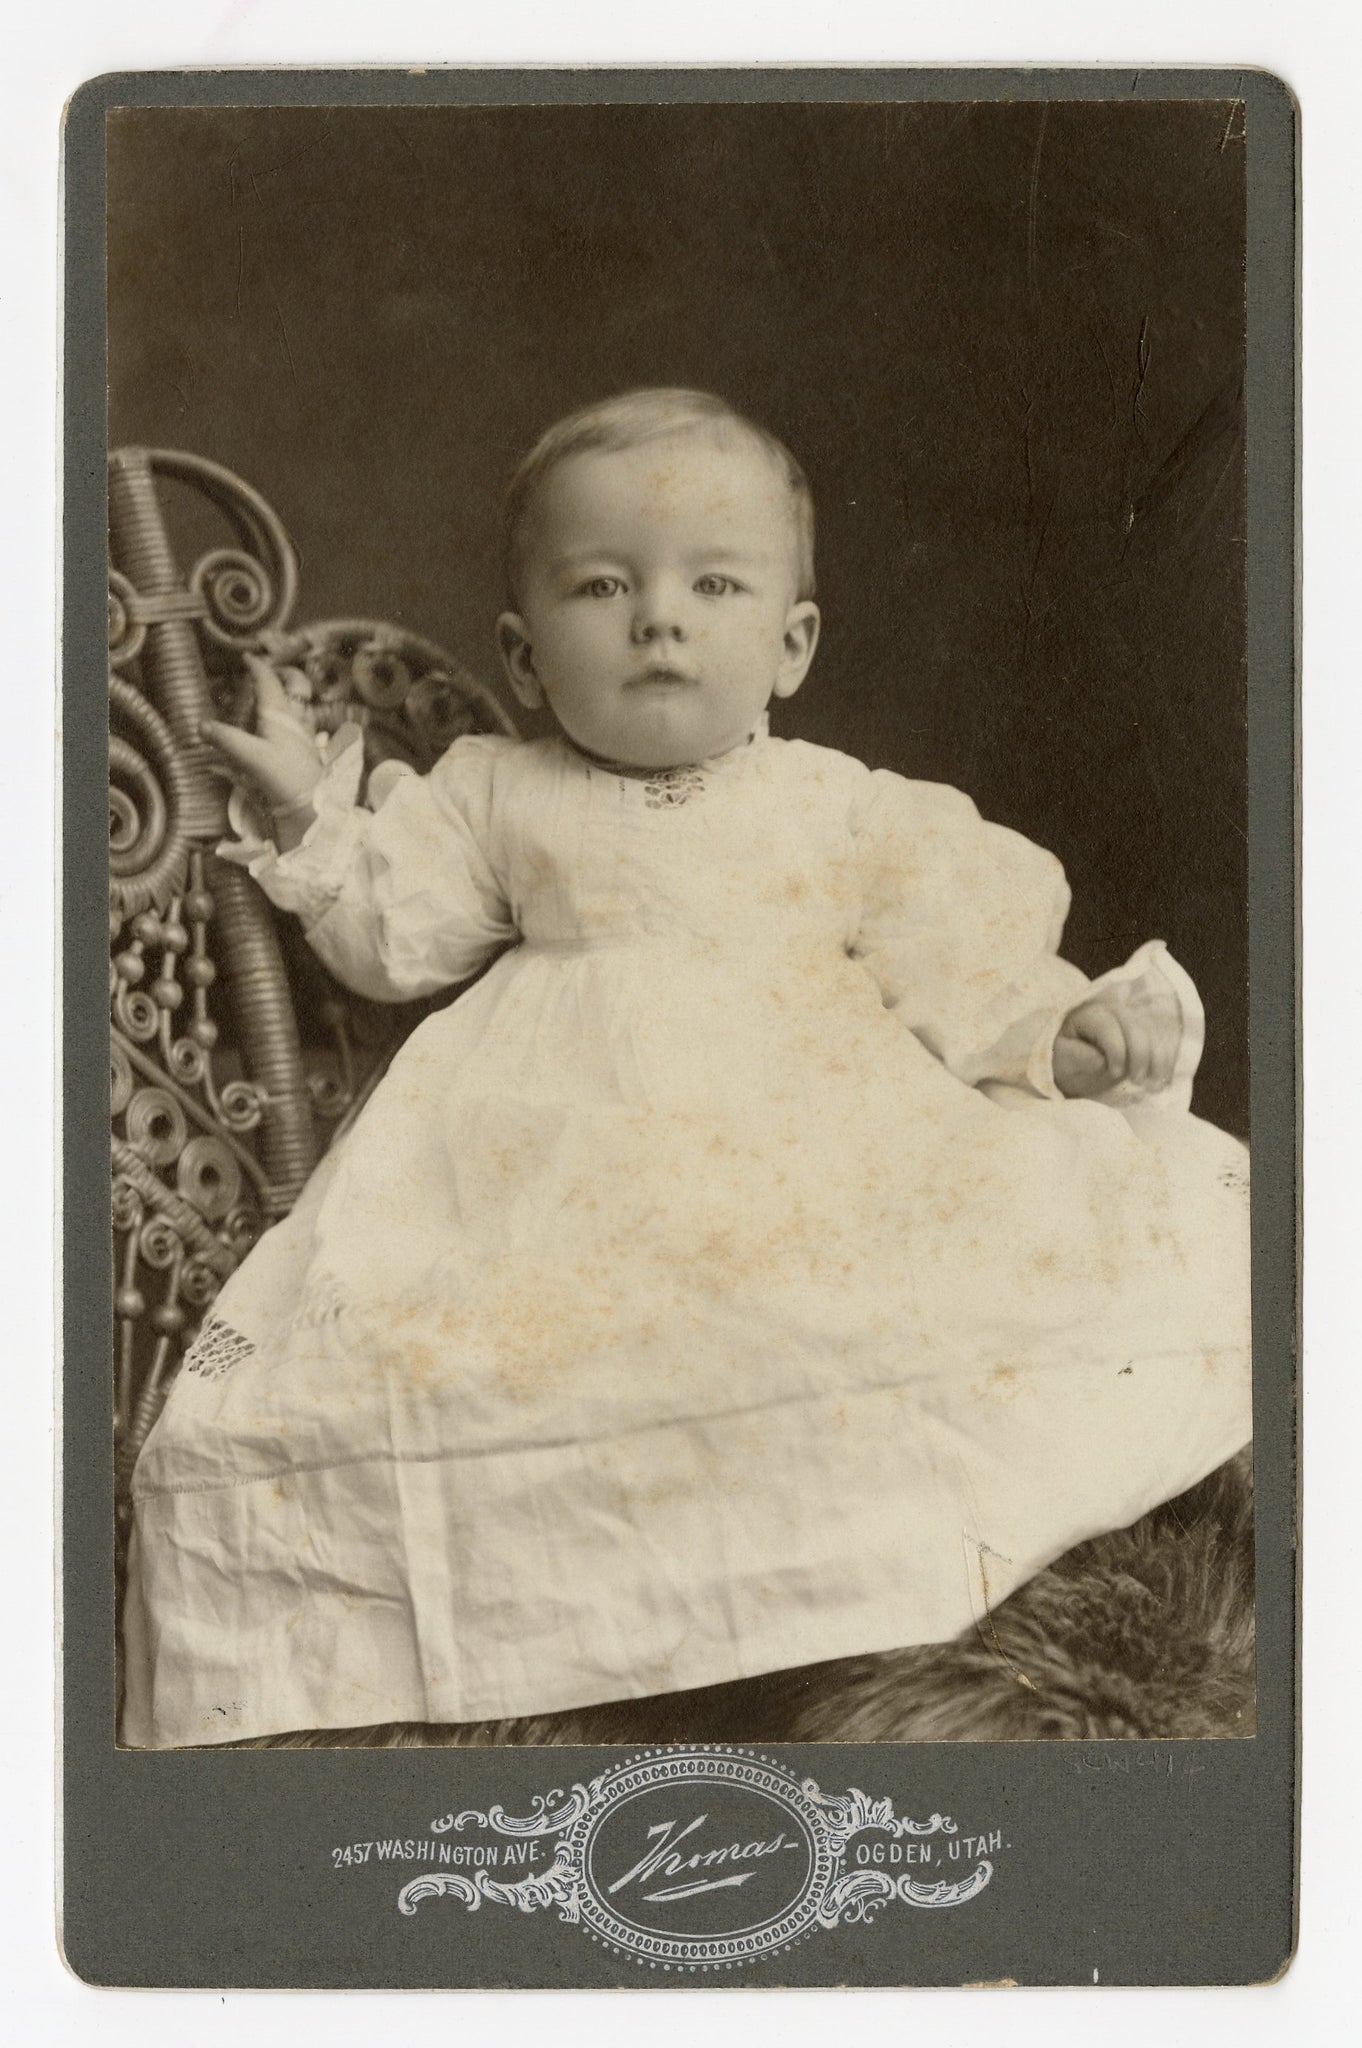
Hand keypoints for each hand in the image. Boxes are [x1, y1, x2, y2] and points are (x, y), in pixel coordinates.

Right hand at [201, 653, 323, 842]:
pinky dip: (295, 717)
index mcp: (280, 714)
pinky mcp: (309, 753)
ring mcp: (306, 736)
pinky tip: (289, 727)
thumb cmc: (284, 778)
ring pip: (302, 705)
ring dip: (292, 695)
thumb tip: (201, 726)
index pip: (269, 682)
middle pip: (296, 687)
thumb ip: (225, 739)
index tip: (248, 657)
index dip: (258, 667)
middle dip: (285, 675)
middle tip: (272, 671)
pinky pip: (303, 724)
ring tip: (279, 695)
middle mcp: (296, 720)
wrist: (313, 807)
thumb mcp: (250, 757)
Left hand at [1053, 983, 1182, 1100]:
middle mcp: (1113, 1012)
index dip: (1116, 1051)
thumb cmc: (1066, 1062)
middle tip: (1138, 1081)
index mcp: (1089, 1016)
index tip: (1115, 1073)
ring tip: (1154, 1085)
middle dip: (1141, 1055)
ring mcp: (1131, 1021)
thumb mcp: (1062, 1062)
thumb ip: (1078, 1058)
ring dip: (1158, 1060)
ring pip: (1153, 1034)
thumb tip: (1101, 1061)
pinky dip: (1166, 1062)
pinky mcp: (1145, 1033)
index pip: (1109, 1027)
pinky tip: (1163, 1080)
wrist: (1075, 1064)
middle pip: (1136, 1027)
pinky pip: (1162, 1042)